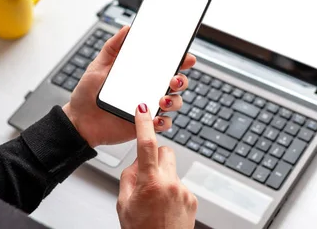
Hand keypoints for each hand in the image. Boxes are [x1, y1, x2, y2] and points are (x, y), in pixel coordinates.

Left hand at [62, 26, 195, 147]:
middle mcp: (149, 89)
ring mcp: (149, 107)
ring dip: (174, 101)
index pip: (166, 64)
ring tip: (162, 100)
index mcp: (141, 74)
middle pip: (177, 83)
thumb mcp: (98, 66)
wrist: (79, 121)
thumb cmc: (88, 93)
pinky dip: (163, 121)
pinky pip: (163, 124)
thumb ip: (113, 47)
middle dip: (181, 80)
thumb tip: (127, 28)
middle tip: (174, 79)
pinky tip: (156, 117)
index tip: (186, 57)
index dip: (180, 60)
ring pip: (174, 103)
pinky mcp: (146, 125)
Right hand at [117, 104, 197, 228]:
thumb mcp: (123, 204)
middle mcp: (170, 184)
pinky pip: (179, 184)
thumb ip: (129, 177)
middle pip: (164, 151)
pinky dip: (171, 191)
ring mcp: (183, 191)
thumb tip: (137, 162)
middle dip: (155, 156)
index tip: (142, 108)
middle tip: (145, 174)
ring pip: (171, 169)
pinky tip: (164, 207)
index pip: (147, 144)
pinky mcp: (192, 199)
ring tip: (154, 200)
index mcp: (150, 183)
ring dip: (162, 177)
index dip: (144, 124)